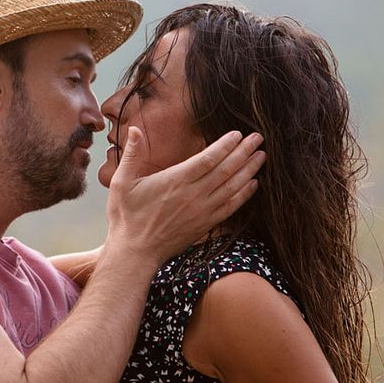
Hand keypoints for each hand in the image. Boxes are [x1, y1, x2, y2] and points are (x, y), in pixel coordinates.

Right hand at [105, 128, 264, 263]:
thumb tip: (135, 129)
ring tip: (261, 156)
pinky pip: (230, 207)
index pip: (208, 158)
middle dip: (244, 152)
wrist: (135, 253)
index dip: (225, 145)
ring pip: (232, 187)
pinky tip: (254, 184)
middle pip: (226, 170)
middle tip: (258, 138)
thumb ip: (131, 154)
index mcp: (175, 180)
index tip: (238, 134)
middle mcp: (193, 195)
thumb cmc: (126, 217)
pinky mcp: (205, 225)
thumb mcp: (122, 182)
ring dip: (249, 170)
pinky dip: (244, 195)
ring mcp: (201, 211)